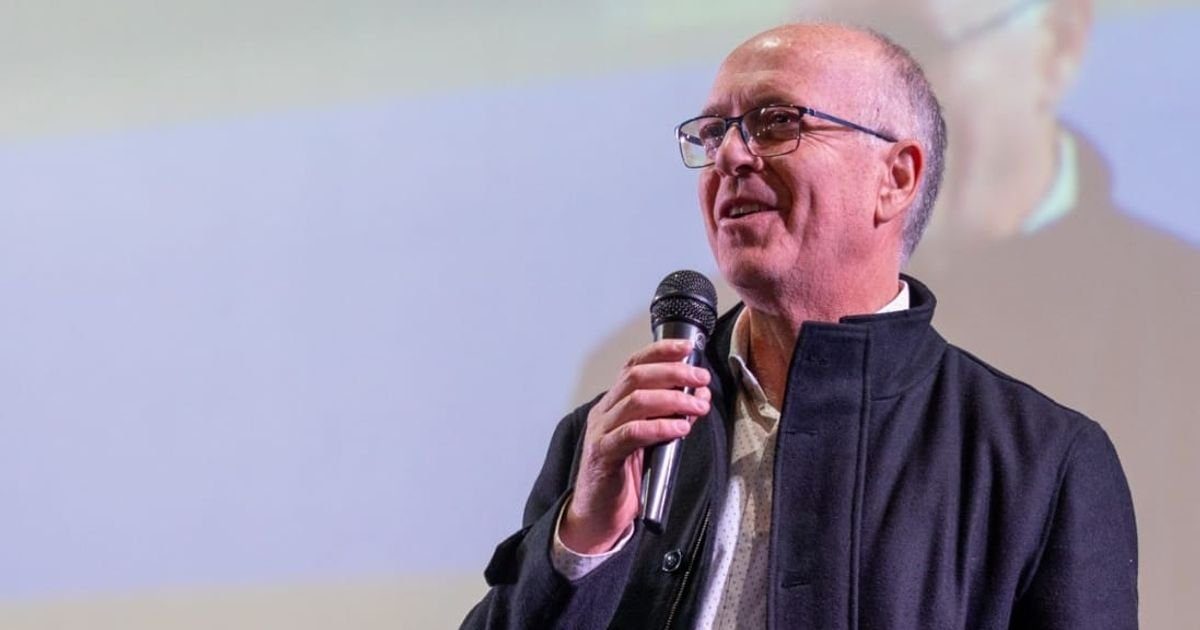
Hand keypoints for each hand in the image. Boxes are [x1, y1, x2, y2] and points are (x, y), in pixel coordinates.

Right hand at [559, 339, 710, 553]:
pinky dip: (659, 427)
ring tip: (699, 405)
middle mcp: (604, 413)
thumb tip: (698, 395)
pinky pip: (631, 433)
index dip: (660, 352)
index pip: (634, 365)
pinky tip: (680, 427)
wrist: (597, 516)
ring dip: (673, 399)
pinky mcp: (603, 456)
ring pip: (635, 400)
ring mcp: (600, 433)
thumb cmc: (623, 478)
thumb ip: (667, 417)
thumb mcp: (648, 441)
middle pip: (636, 377)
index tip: (689, 348)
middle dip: (674, 373)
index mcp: (613, 405)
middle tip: (702, 379)